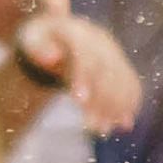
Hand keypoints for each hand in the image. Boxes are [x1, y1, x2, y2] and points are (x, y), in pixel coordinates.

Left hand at [19, 10, 139, 134]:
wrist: (60, 32)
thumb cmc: (40, 40)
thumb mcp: (31, 39)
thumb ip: (37, 48)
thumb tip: (51, 59)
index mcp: (78, 34)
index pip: (84, 56)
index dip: (83, 78)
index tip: (78, 101)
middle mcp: (100, 42)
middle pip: (107, 72)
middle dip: (101, 100)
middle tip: (91, 127)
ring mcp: (112, 53)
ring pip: (121, 80)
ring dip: (116, 106)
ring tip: (102, 130)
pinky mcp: (120, 65)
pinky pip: (131, 83)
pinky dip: (130, 103)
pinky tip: (124, 123)